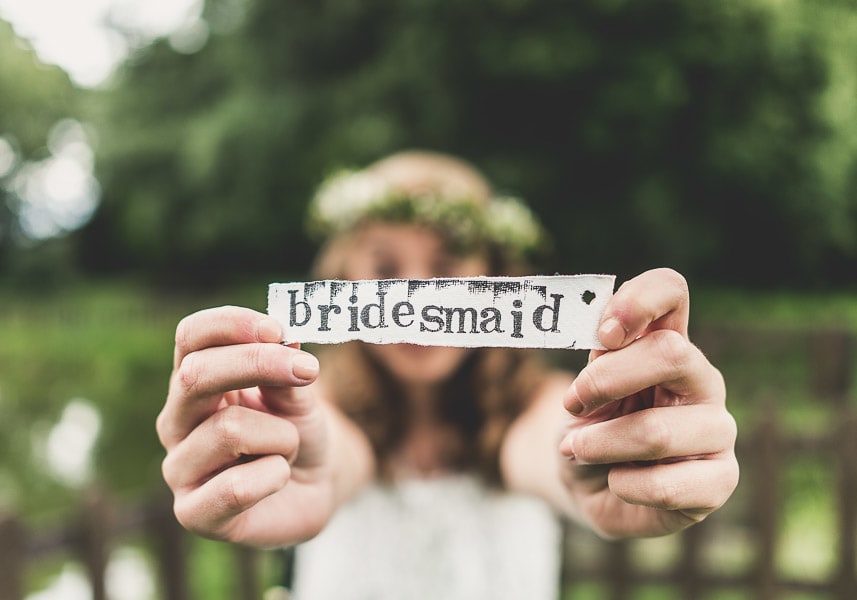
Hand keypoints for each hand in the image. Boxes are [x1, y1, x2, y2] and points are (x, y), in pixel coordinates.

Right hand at [156, 306, 333, 546]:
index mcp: (196, 381)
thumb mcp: (299, 394)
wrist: (316, 485)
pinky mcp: (193, 513)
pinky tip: (277, 479)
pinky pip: (234, 487)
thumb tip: (282, 340)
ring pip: (229, 430)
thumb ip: (285, 370)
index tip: (278, 330)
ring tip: (287, 449)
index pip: (191, 336)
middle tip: (308, 369)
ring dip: (281, 436)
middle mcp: (177, 420)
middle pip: (195, 375)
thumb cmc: (298, 431)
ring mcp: (179, 468)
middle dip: (257, 365)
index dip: (231, 324)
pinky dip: (274, 476)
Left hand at [559, 268, 737, 537]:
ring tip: (578, 450)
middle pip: (670, 353)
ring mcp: (718, 428)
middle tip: (571, 405)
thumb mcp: (583, 393)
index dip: (638, 301)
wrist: (592, 487)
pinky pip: (667, 485)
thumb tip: (606, 339)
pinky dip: (624, 484)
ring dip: (600, 444)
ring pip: (657, 430)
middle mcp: (700, 378)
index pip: (670, 290)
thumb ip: (599, 364)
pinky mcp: (721, 479)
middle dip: (605, 381)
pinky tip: (618, 482)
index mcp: (666, 342)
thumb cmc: (591, 431)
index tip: (603, 335)